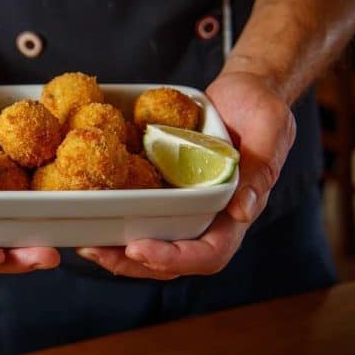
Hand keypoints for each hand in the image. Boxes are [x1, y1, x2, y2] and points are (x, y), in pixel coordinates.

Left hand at [76, 71, 295, 278]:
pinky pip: (141, 214)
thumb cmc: (261, 108)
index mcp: (237, 212)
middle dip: (133, 263)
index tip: (139, 248)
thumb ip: (261, 168)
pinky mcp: (166, 189)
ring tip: (85, 245)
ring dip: (117, 251)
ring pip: (152, 243)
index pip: (209, 253)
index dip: (174, 258)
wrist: (244, 91)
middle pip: (173, 260)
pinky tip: (88, 214)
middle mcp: (209, 218)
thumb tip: (243, 212)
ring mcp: (185, 205)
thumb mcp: (269, 129)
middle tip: (96, 252)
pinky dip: (115, 220)